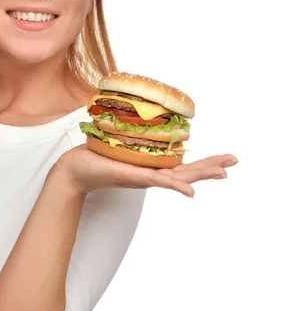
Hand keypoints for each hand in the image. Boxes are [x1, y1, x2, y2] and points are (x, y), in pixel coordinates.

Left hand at [56, 144, 238, 197]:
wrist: (75, 170)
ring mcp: (145, 178)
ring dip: (202, 175)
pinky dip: (176, 188)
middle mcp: (152, 175)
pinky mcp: (134, 177)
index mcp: (152, 167)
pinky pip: (158, 182)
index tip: (226, 159)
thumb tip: (139, 118)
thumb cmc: (96, 156)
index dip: (205, 162)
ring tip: (224, 173)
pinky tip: (191, 192)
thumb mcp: (120, 144)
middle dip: (212, 167)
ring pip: (179, 178)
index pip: (184, 166)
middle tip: (235, 161)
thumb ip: (132, 137)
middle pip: (188, 173)